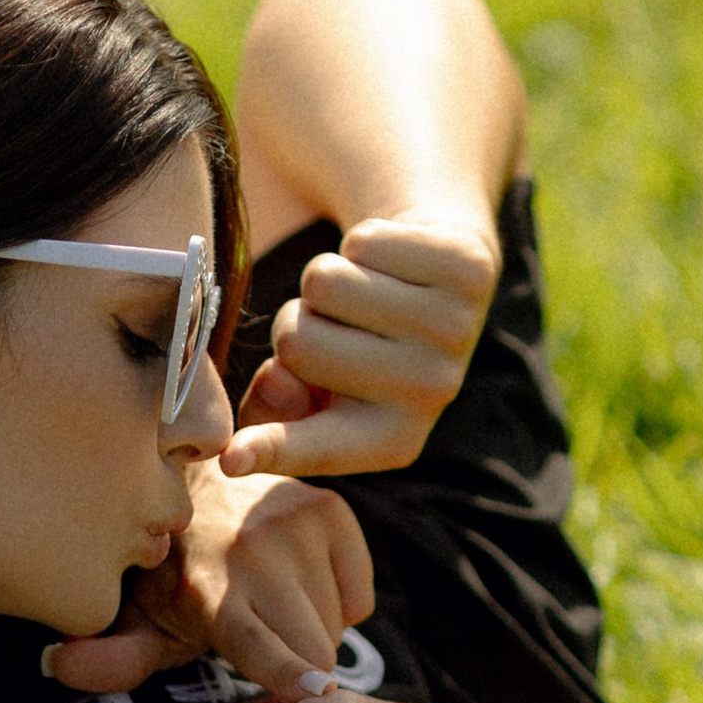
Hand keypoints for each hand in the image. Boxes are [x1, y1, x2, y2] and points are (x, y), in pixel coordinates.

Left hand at [44, 463, 373, 701]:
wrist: (192, 483)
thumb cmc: (170, 572)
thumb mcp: (140, 621)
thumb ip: (113, 657)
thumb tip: (56, 664)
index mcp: (209, 592)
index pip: (257, 642)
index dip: (288, 674)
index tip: (317, 694)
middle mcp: (256, 554)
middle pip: (314, 651)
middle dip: (298, 664)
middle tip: (259, 637)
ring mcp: (296, 525)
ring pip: (338, 625)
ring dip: (314, 630)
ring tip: (272, 602)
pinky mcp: (330, 508)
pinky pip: (358, 596)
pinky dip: (338, 602)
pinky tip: (299, 581)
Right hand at [221, 214, 500, 479]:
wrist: (439, 278)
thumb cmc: (357, 343)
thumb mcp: (313, 387)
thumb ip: (273, 407)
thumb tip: (269, 393)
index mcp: (391, 440)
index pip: (317, 448)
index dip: (267, 451)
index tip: (230, 460)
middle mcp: (430, 395)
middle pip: (298, 343)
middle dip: (296, 321)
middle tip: (334, 326)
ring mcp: (457, 333)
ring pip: (324, 283)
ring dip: (326, 278)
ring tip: (360, 295)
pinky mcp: (472, 272)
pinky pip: (364, 241)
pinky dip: (364, 243)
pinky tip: (392, 265)